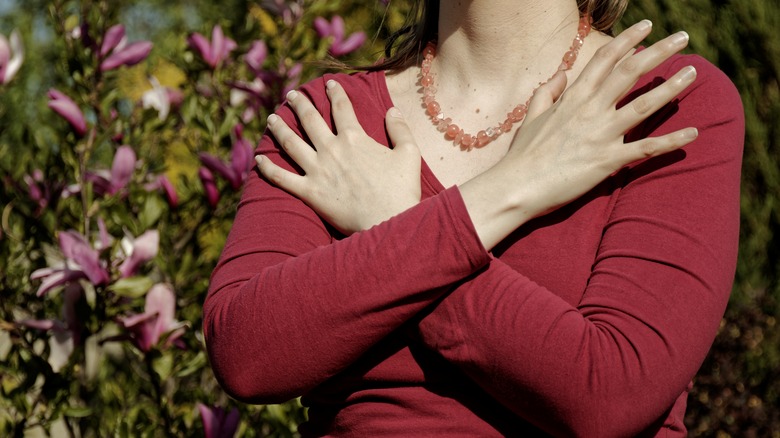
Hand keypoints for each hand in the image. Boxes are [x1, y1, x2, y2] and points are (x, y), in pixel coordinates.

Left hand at [256, 80, 421, 234]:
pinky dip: (268, 168)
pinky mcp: (309, 192)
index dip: (335, 92)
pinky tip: (258, 159)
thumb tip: (392, 110)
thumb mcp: (409, 154)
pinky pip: (281, 178)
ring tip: (271, 119)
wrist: (387, 222)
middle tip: (292, 95)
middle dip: (300, 104)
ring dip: (279, 128)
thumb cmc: (402, 191)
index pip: (342, 108)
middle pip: (310, 120)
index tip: (329, 84)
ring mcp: (317, 171)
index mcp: (355, 138)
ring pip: (291, 143)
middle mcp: (331, 150)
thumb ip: (400, 129)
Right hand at [461, 20, 699, 248]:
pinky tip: (694, 133)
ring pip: (644, 104)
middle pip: (630, 72)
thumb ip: (548, 91)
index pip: (605, 59)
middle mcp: (590, 110)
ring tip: (692, 73)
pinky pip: (645, 149)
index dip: (627, 39)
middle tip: (682, 38)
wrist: (517, 186)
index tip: (646, 26)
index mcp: (573, 97)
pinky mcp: (607, 160)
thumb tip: (561, 74)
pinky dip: (671, 141)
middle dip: (659, 51)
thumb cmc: (522, 154)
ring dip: (671, 87)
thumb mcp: (531, 116)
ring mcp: (600, 134)